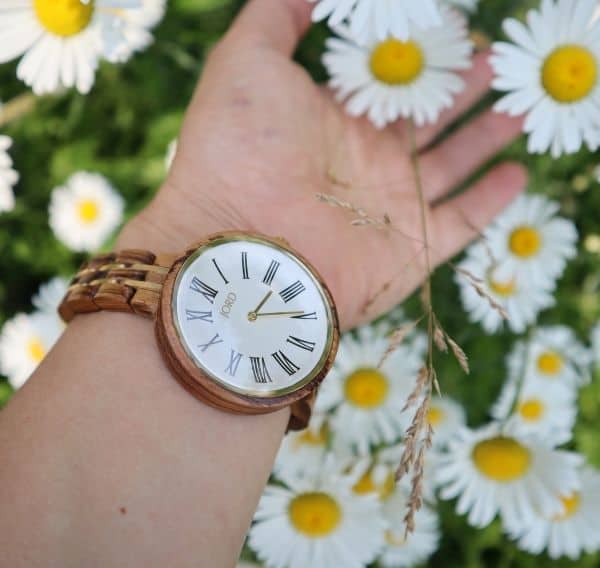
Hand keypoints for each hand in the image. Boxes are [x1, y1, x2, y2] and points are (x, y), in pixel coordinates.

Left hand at [119, 0, 525, 328]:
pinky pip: (462, 223)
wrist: (239, 247)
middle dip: (461, 89)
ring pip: (452, 166)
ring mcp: (390, 207)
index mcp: (334, 121)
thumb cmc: (238, 151)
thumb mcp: (248, 62)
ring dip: (486, 137)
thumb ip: (279, 16)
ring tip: (518, 108)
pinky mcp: (411, 250)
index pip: (387, 83)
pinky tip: (516, 173)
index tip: (452, 25)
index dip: (418, 55)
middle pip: (426, 120)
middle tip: (496, 60)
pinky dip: (491, 201)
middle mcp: (365, 164)